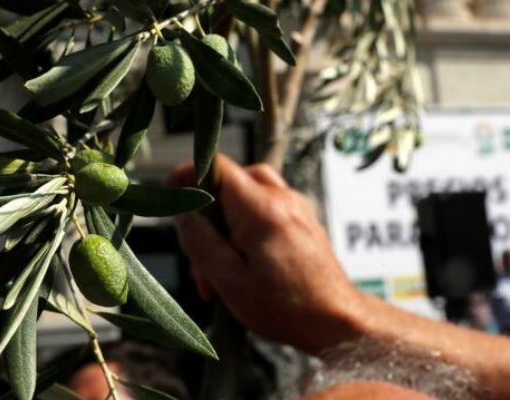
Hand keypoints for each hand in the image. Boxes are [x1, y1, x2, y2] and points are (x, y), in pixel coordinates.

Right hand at [169, 155, 362, 353]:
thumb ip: (200, 240)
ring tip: (220, 271)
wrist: (336, 320)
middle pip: (228, 182)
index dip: (188, 175)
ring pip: (245, 198)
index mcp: (261, 209)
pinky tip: (243, 265)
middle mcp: (282, 198)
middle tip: (200, 259)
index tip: (172, 198)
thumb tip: (182, 211)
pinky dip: (245, 231)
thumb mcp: (229, 279)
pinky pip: (264, 211)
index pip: (216, 166)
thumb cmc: (285, 307)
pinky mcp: (302, 218)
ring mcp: (295, 206)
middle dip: (206, 217)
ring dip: (225, 227)